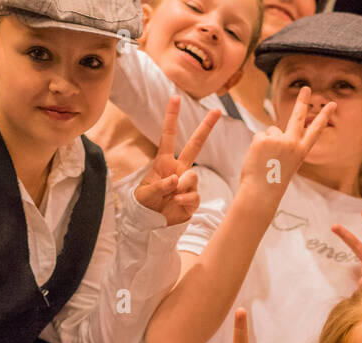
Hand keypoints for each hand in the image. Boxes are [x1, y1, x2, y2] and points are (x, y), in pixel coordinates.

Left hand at [134, 96, 219, 226]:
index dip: (171, 117)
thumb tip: (176, 180)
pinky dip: (185, 200)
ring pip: (193, 177)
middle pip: (195, 145)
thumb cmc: (144, 205)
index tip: (175, 98)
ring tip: (171, 196)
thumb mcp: (144, 194)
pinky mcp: (193, 199)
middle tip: (217, 111)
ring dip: (183, 186)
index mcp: (164, 163)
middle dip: (206, 128)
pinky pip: (194, 196)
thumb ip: (158, 186)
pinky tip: (176, 204)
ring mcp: (187, 184)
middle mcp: (179, 170)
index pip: (168, 136)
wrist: (151, 225)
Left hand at [238, 87, 333, 199]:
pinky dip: (256, 146)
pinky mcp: (263, 139)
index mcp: (301, 152)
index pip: (315, 130)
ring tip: (265, 160)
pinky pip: (259, 135)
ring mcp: (278, 140)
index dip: (324, 116)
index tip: (332, 104)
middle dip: (303, 101)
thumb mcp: (285, 163)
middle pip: (298, 117)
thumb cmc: (272, 181)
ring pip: (271, 131)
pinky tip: (258, 158)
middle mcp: (292, 144)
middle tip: (307, 88)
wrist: (260, 193)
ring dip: (266, 142)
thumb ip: (284, 145)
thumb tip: (273, 130)